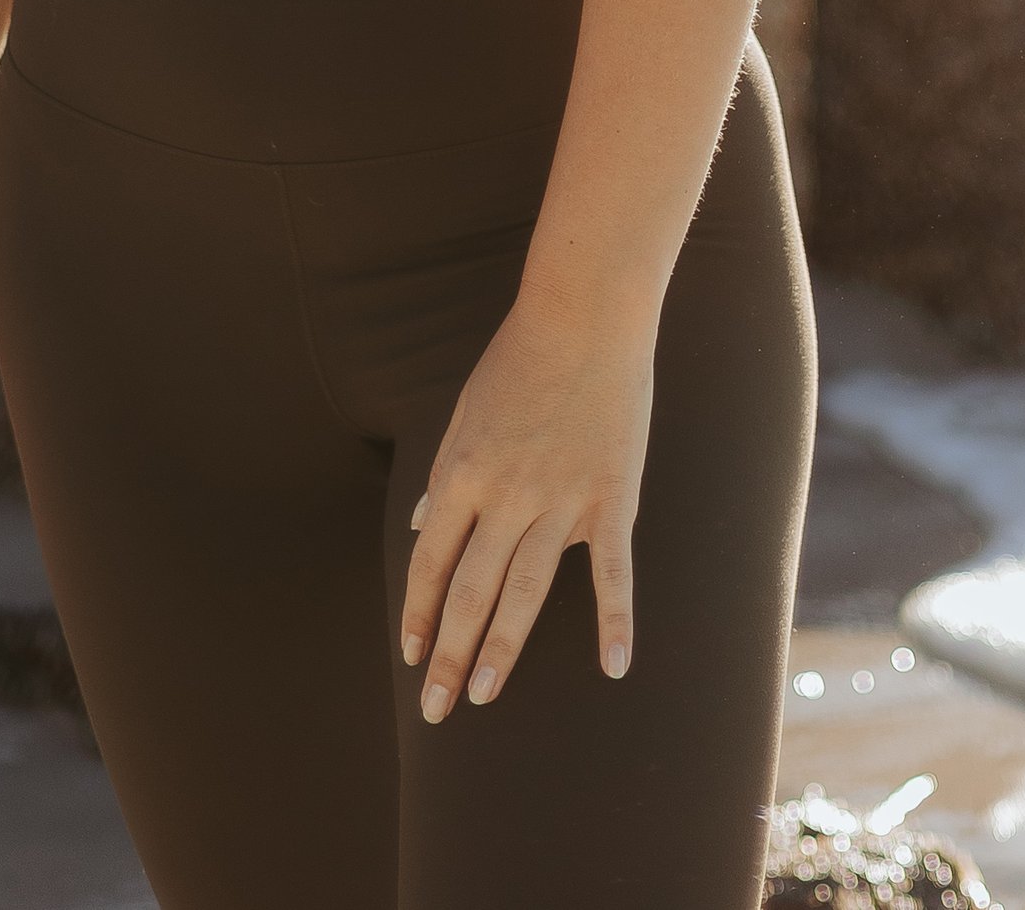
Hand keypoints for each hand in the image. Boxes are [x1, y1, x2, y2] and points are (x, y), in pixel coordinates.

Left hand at [400, 300, 652, 719]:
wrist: (586, 316)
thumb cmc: (521, 357)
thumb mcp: (467, 408)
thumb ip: (447, 471)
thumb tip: (425, 525)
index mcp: (466, 472)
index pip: (432, 561)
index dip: (418, 613)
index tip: (410, 657)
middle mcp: (509, 495)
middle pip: (472, 590)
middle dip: (450, 653)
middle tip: (437, 709)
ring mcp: (563, 500)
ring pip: (527, 592)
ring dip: (502, 649)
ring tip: (485, 695)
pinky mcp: (612, 499)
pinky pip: (612, 573)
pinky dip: (615, 622)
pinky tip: (613, 668)